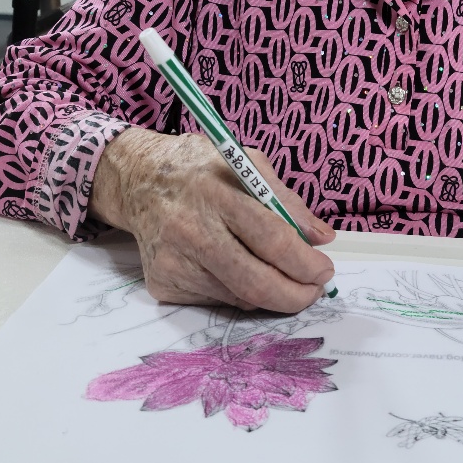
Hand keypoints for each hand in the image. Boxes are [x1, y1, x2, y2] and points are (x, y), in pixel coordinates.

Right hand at [88, 128, 335, 310]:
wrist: (137, 180)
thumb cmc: (200, 168)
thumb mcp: (246, 163)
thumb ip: (286, 200)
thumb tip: (322, 237)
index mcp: (216, 192)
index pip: (272, 239)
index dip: (306, 262)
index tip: (325, 270)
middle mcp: (190, 230)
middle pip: (256, 282)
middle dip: (296, 295)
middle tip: (314, 291)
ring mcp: (173, 261)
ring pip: (239, 297)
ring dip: (271, 295)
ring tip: (281, 277)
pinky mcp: (162, 282)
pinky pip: (217, 300)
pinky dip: (239, 293)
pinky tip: (237, 269)